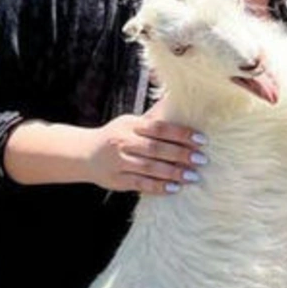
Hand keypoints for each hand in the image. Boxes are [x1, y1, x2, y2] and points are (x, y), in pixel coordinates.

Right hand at [87, 99, 206, 194]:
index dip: (181, 133)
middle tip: (202, 159)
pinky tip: (174, 188)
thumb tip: (177, 98)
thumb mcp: (131, 122)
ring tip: (193, 176)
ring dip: (173, 172)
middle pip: (156, 148)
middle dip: (181, 154)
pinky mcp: (117, 179)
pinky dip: (158, 187)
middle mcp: (123, 142)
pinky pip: (140, 184)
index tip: (201, 140)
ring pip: (150, 168)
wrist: (84, 154)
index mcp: (130, 125)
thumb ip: (154, 118)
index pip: (159, 128)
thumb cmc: (116, 136)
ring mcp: (119, 162)